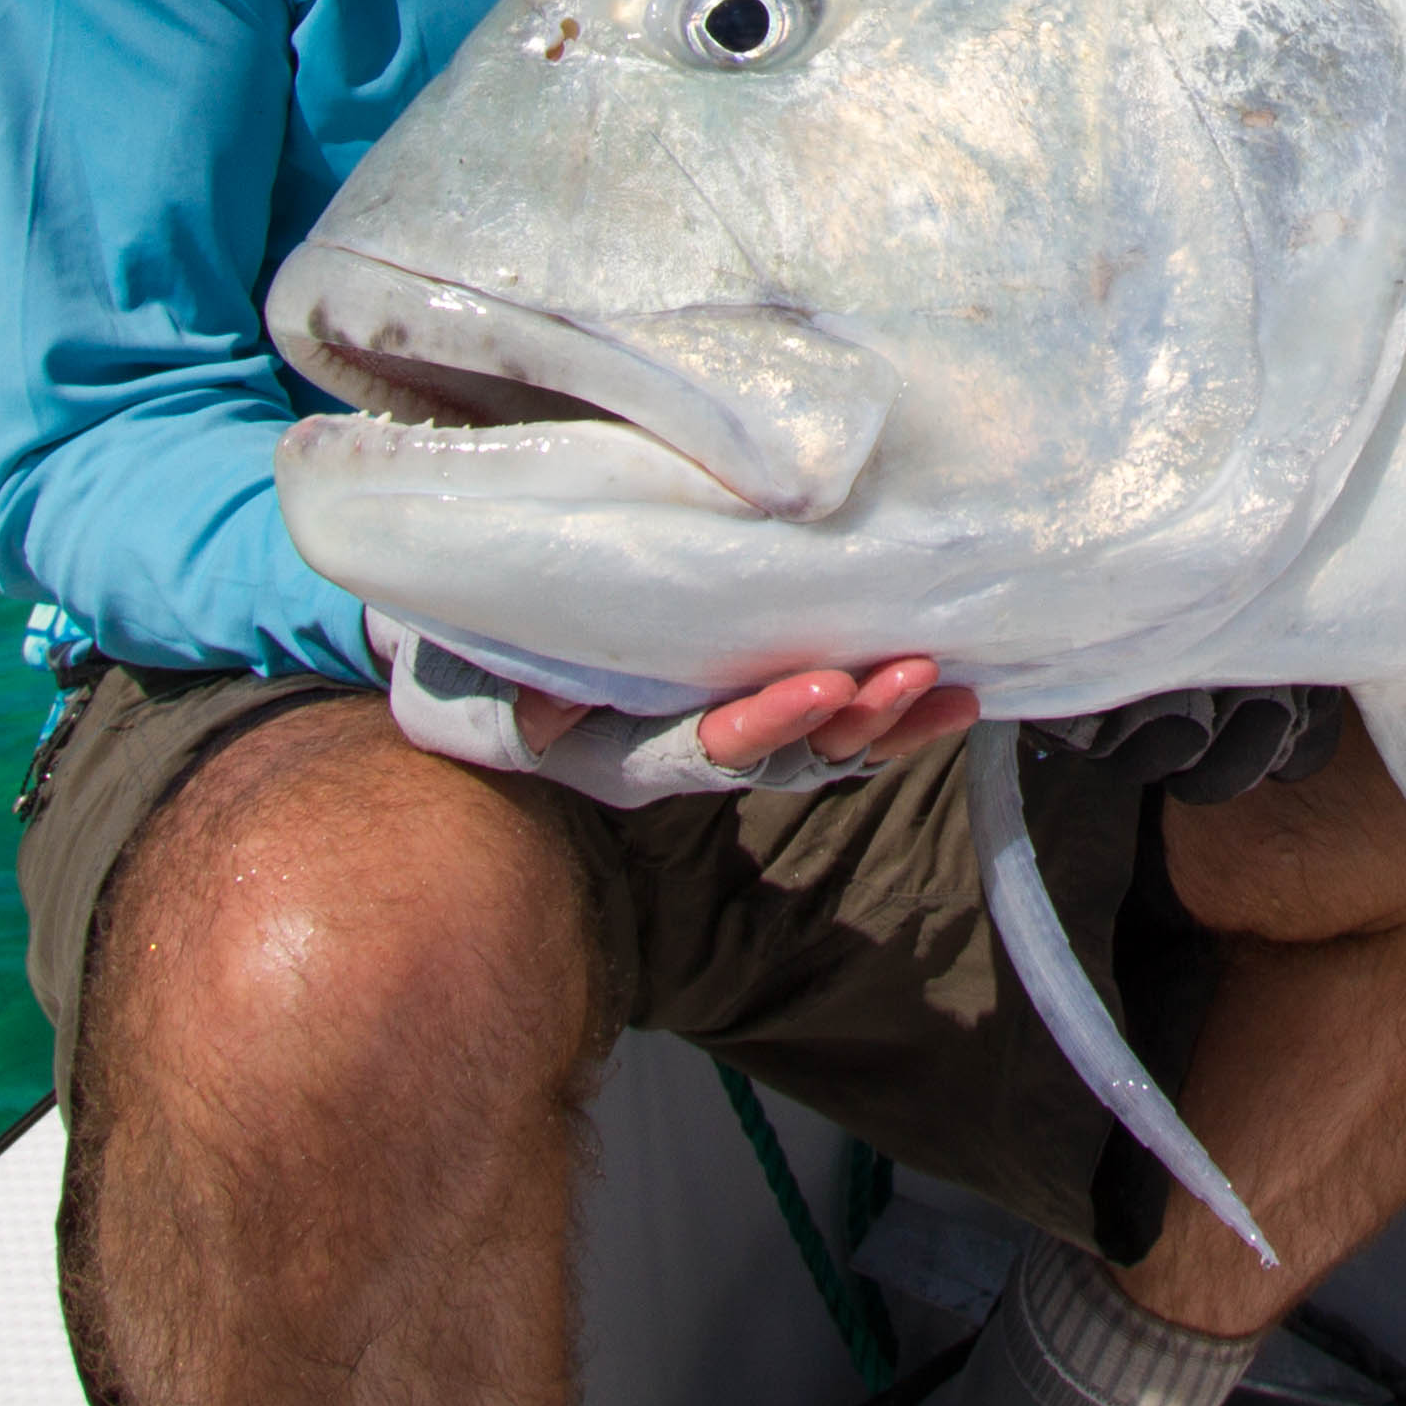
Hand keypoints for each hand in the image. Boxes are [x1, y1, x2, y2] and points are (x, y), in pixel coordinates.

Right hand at [369, 610, 973, 799]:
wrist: (467, 649)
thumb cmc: (456, 651)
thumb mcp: (450, 681)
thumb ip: (491, 705)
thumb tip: (539, 725)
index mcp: (614, 753)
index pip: (698, 751)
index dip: (761, 725)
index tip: (820, 683)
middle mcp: (679, 754)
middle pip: (781, 757)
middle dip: (851, 720)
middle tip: (912, 675)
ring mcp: (720, 732)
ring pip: (820, 745)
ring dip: (886, 717)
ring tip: (950, 687)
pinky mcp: (753, 706)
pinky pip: (833, 721)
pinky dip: (890, 710)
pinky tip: (955, 690)